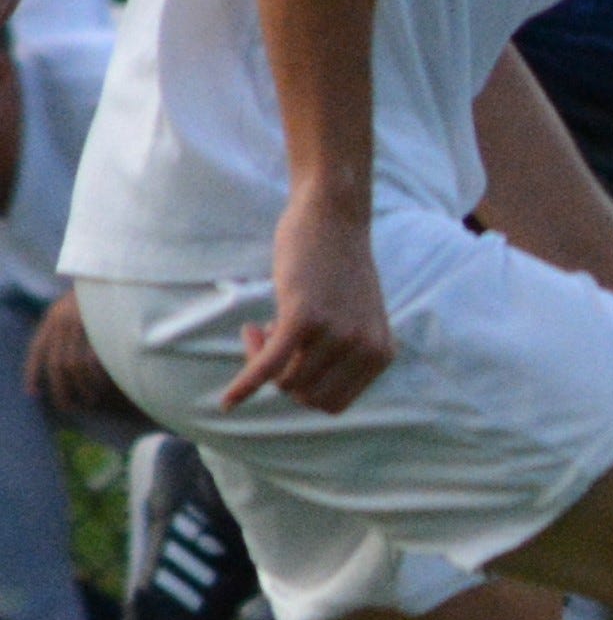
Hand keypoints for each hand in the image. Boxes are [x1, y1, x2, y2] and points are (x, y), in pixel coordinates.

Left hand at [26, 291, 133, 420]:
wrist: (116, 270)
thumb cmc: (100, 291)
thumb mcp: (75, 304)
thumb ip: (66, 325)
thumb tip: (65, 356)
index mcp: (53, 317)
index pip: (37, 350)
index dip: (32, 372)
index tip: (33, 393)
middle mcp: (62, 321)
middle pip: (56, 364)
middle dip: (60, 388)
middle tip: (67, 406)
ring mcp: (81, 324)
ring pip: (74, 365)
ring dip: (82, 385)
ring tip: (89, 399)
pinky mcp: (99, 328)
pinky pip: (94, 359)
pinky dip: (97, 375)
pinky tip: (102, 384)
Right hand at [226, 192, 392, 412]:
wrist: (333, 215)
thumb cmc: (337, 267)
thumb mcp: (353, 319)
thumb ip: (339, 355)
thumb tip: (296, 390)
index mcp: (379, 355)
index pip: (330, 403)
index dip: (303, 387)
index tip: (292, 356)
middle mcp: (365, 349)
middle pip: (305, 396)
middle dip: (281, 376)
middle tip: (269, 334)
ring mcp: (337, 334)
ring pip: (283, 382)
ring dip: (261, 357)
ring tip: (263, 322)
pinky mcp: (305, 317)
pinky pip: (268, 366)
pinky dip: (245, 385)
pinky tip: (226, 401)